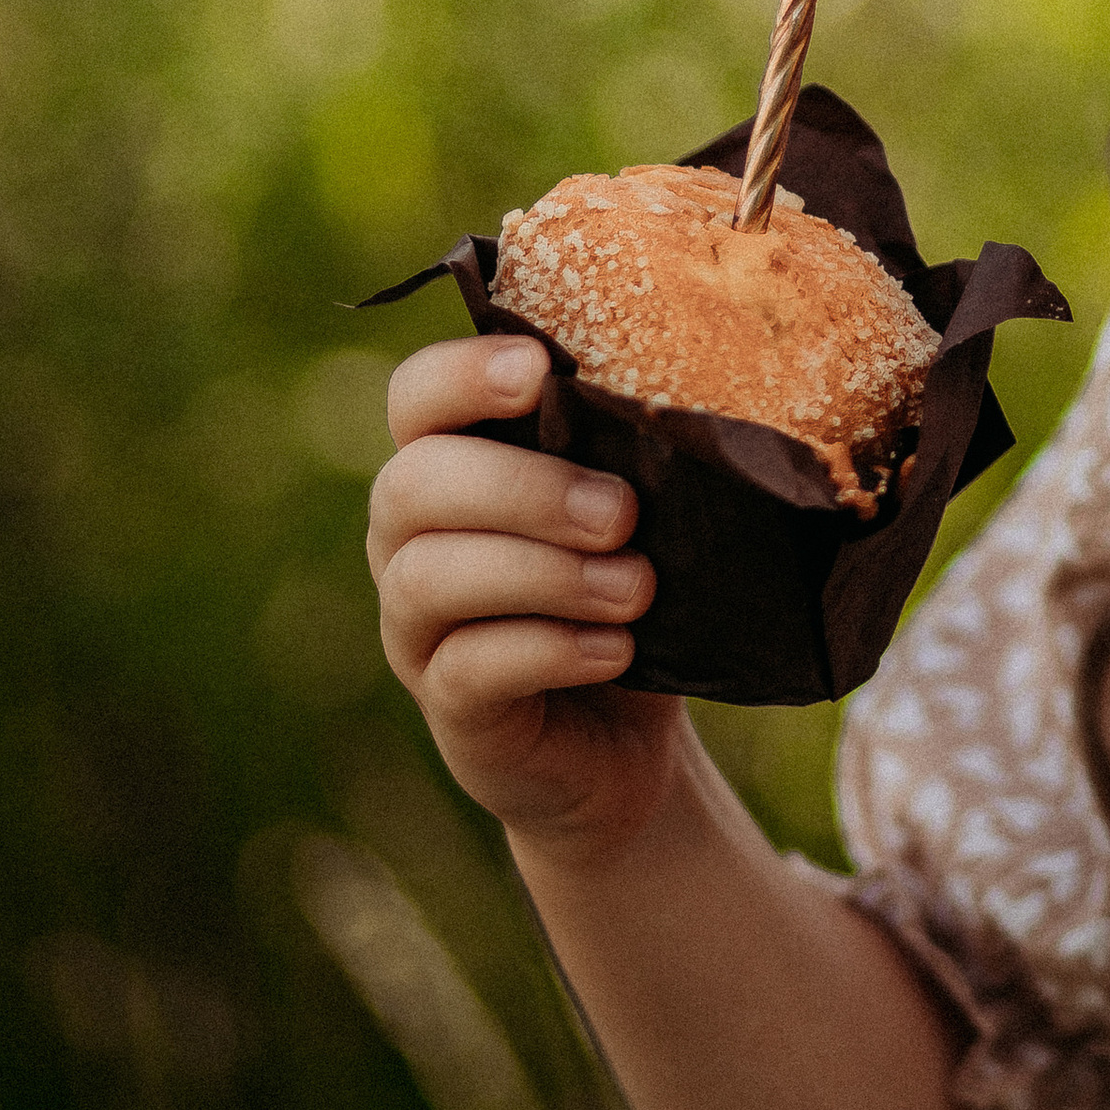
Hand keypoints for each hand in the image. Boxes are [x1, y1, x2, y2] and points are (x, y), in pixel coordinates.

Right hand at [367, 335, 680, 863]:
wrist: (624, 738)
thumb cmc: (629, 585)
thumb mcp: (638, 509)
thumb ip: (635, 449)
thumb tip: (699, 395)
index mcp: (452, 463)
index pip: (415, 396)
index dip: (460, 374)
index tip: (538, 372)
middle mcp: (409, 539)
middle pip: (412, 484)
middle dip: (523, 489)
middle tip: (622, 512)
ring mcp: (416, 627)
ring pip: (427, 578)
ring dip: (543, 574)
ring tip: (636, 587)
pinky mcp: (448, 707)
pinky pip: (467, 668)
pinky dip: (549, 650)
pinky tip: (616, 648)